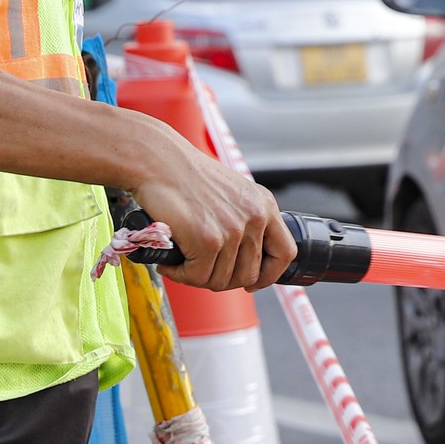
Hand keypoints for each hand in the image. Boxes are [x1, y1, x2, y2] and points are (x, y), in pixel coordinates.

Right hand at [129, 123, 296, 292]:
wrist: (158, 160)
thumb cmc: (185, 175)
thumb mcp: (232, 193)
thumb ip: (244, 220)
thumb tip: (243, 258)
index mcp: (264, 205)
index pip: (285, 253)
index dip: (269, 275)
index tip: (253, 282)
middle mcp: (255, 217)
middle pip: (250, 274)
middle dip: (223, 279)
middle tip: (201, 269)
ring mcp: (233, 230)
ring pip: (222, 280)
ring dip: (197, 277)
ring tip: (182, 261)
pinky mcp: (208, 240)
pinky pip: (198, 277)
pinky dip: (180, 274)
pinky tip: (171, 262)